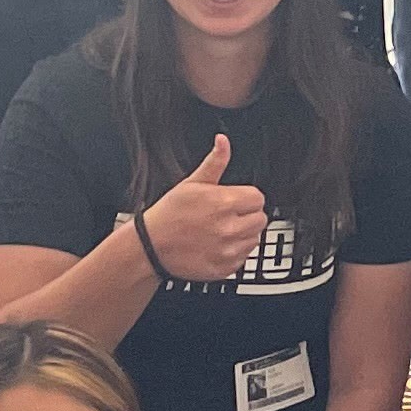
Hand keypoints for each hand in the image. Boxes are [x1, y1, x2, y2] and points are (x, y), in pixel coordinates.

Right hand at [138, 132, 270, 283]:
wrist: (151, 246)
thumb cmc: (169, 214)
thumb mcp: (191, 183)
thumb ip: (215, 162)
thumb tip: (223, 141)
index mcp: (223, 203)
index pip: (258, 198)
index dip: (247, 198)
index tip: (235, 200)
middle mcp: (228, 228)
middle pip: (260, 219)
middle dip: (247, 215)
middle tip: (227, 216)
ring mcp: (227, 250)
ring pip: (254, 239)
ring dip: (243, 234)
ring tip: (221, 231)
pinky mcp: (225, 268)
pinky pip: (244, 258)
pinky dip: (235, 253)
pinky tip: (218, 246)